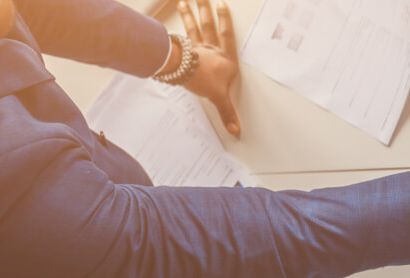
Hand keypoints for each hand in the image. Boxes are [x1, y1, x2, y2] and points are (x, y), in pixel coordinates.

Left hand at [177, 0, 240, 136]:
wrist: (185, 75)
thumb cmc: (205, 81)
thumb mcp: (219, 99)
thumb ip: (227, 113)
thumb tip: (236, 131)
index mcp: (225, 59)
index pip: (226, 35)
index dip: (225, 20)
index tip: (221, 5)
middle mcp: (211, 50)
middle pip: (209, 26)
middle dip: (206, 10)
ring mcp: (196, 48)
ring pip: (193, 27)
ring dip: (190, 13)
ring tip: (185, 1)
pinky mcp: (183, 51)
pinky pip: (180, 35)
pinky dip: (175, 26)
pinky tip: (172, 17)